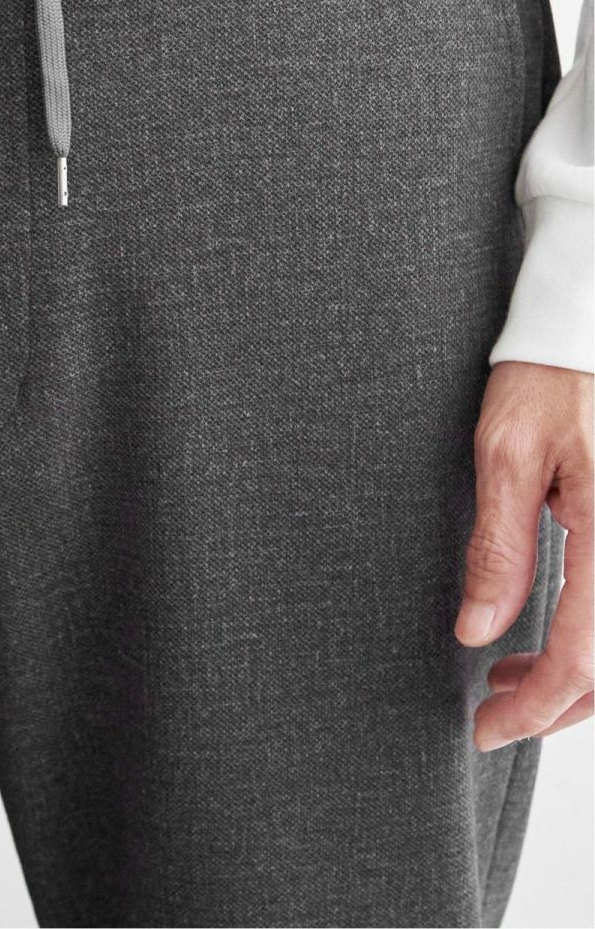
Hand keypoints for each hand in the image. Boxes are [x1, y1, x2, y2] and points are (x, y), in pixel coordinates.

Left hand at [457, 360, 592, 748]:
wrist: (586, 331)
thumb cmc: (547, 379)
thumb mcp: (507, 454)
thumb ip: (500, 548)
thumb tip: (478, 632)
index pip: (586, 659)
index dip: (537, 707)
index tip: (487, 729)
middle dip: (556, 704)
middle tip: (492, 711)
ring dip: (578, 678)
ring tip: (510, 675)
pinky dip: (594, 640)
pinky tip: (549, 637)